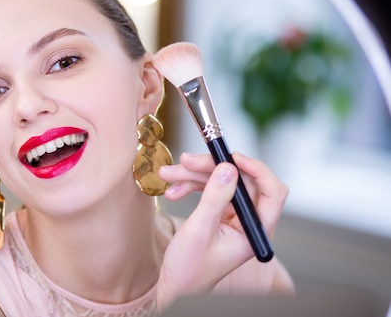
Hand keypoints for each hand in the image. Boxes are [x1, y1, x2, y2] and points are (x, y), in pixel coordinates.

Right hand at [155, 152, 288, 309]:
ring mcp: (234, 218)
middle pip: (239, 181)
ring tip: (169, 174)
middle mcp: (248, 223)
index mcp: (254, 231)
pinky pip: (211, 190)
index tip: (231, 157)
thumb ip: (215, 198)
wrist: (175, 286)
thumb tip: (229, 168)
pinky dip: (191, 186)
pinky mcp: (221, 215)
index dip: (255, 169)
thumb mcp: (200, 230)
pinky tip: (173, 190)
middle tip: (186, 161)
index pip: (272, 192)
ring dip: (194, 176)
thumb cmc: (189, 269)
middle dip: (210, 168)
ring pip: (221, 182)